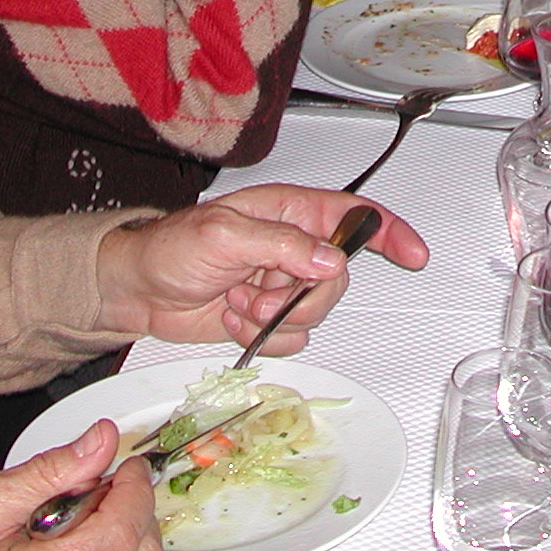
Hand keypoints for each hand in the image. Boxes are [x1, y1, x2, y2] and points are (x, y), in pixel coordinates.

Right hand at [0, 421, 157, 550]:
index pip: (116, 534)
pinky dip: (117, 550)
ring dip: (127, 532)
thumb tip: (100, 439)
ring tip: (89, 516)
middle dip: (132, 509)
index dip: (133, 493)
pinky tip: (88, 537)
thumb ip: (45, 472)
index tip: (129, 468)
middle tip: (109, 486)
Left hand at [93, 184, 429, 345]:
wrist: (136, 290)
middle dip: (302, 296)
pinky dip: (262, 338)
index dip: (389, 232)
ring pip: (316, 312)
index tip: (414, 254)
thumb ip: (282, 245)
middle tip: (260, 296)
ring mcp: (281, 285)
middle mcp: (292, 248)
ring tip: (238, 304)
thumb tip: (330, 259)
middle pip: (336, 277)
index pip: (354, 217)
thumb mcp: (225, 234)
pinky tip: (233, 319)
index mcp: (290, 212)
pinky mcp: (266, 318)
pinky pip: (292, 338)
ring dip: (275, 318)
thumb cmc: (172, 248)